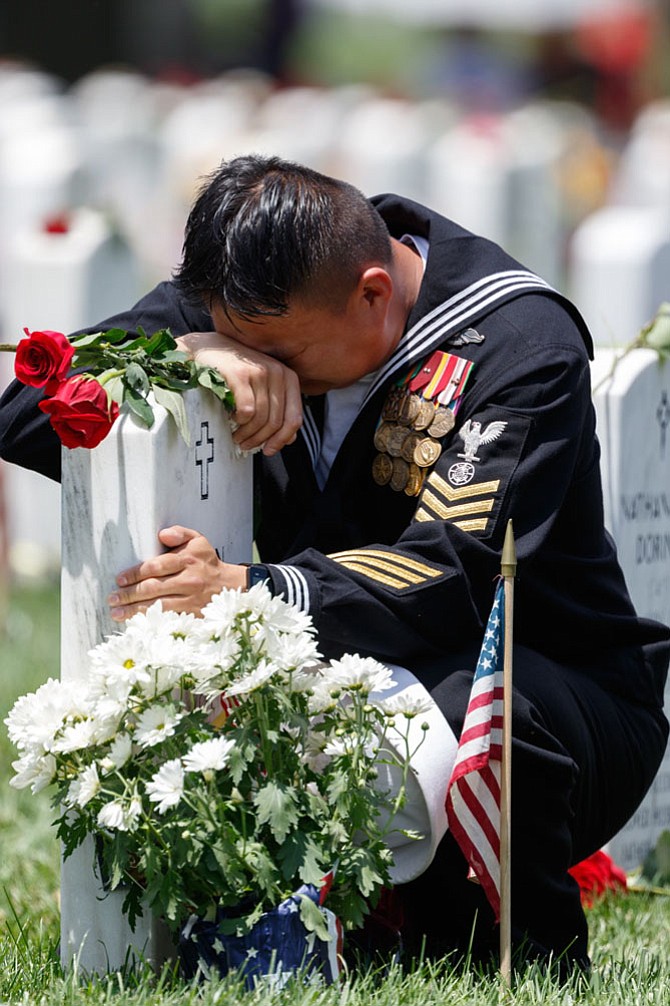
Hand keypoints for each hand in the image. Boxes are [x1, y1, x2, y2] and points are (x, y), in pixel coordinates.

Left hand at [107, 526, 246, 620]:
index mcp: (187, 559)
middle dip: (129, 594)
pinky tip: (136, 622)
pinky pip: (167, 618)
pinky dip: (150, 621)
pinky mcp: (192, 615)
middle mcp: (189, 580)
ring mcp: (191, 600)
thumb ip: (180, 533)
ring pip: (157, 606)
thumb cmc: (207, 562)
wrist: (230, 585)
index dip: (135, 574)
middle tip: (112, 598)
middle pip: (153, 588)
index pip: (155, 566)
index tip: (119, 580)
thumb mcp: (198, 540)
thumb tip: (162, 534)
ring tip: (116, 612)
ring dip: (134, 610)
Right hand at [176, 331, 302, 455]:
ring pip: (261, 419)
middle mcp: (277, 372)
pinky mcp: (240, 374)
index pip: (294, 418)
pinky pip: (247, 410)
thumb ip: (277, 410)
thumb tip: (290, 439)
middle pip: (276, 422)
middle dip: (260, 440)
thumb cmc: (235, 372)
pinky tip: (232, 418)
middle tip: (245, 445)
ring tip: (237, 436)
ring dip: (247, 434)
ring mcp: (259, 371)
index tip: (269, 450)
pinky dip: (240, 421)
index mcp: (288, 378)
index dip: (282, 439)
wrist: (205, 349)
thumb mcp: (262, 389)